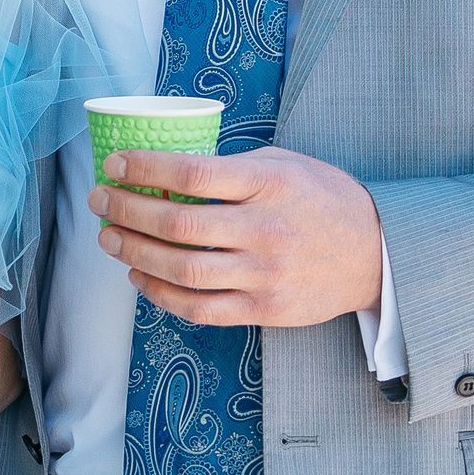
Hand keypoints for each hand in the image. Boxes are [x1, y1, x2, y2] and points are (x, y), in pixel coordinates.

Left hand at [89, 146, 383, 327]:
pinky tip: (140, 275)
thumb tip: (169, 167)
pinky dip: (161, 294)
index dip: (146, 169)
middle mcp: (266, 230)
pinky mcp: (264, 310)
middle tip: (99, 199)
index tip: (116, 164)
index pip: (193, 173)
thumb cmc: (322, 198)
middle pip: (179, 223)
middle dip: (127, 211)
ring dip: (135, 252)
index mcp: (269, 184)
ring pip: (183, 270)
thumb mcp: (285, 164)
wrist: (374, 254)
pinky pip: (200, 308)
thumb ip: (233, 167)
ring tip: (109, 237)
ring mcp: (265, 275)